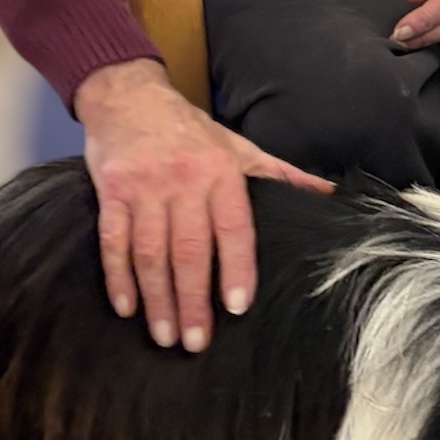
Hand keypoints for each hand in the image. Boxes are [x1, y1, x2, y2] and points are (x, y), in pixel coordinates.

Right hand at [75, 59, 334, 352]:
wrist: (129, 96)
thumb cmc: (190, 129)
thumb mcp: (239, 146)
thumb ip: (280, 174)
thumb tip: (327, 195)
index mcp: (221, 172)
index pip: (233, 228)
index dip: (235, 268)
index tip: (237, 307)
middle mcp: (183, 181)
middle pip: (189, 249)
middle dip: (192, 300)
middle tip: (195, 343)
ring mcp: (145, 188)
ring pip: (150, 252)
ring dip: (157, 299)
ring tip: (164, 335)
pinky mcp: (111, 192)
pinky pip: (113, 242)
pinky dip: (118, 277)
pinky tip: (127, 308)